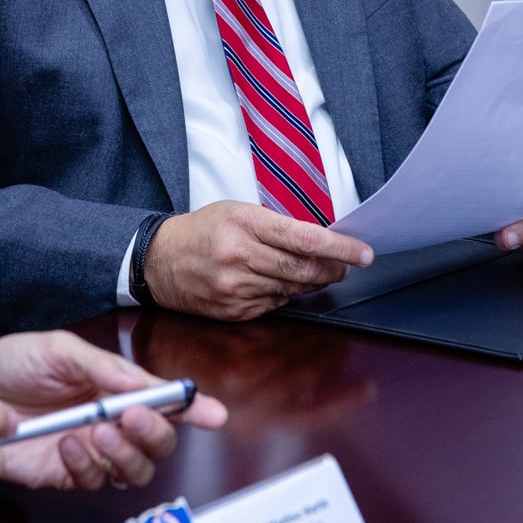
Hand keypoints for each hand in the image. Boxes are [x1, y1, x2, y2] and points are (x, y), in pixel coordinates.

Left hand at [0, 330, 226, 489]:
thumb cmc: (15, 360)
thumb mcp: (62, 349)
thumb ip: (106, 368)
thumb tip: (148, 385)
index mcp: (115, 387)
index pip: (165, 402)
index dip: (194, 410)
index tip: (214, 415)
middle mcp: (109, 422)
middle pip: (157, 445)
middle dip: (153, 435)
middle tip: (129, 419)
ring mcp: (88, 451)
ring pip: (132, 470)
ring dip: (121, 453)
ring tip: (94, 431)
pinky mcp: (62, 474)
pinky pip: (91, 482)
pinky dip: (86, 466)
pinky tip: (66, 445)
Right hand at [143, 200, 373, 318]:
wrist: (158, 260)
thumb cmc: (202, 230)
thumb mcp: (237, 211)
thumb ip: (276, 225)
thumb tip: (320, 242)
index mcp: (245, 223)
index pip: (305, 238)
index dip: (341, 248)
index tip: (364, 253)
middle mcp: (240, 256)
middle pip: (305, 270)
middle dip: (334, 270)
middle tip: (346, 266)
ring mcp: (236, 288)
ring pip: (292, 290)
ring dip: (311, 284)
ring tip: (314, 273)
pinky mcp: (233, 311)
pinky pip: (274, 305)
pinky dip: (284, 295)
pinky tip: (278, 284)